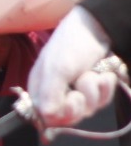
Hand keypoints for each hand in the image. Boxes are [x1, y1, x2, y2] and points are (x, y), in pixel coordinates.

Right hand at [27, 5, 112, 126]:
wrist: (98, 28)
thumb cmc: (71, 45)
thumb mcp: (58, 68)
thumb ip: (50, 94)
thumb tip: (44, 117)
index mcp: (40, 88)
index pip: (45, 117)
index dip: (59, 116)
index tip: (68, 104)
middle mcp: (56, 92)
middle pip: (69, 117)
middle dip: (80, 103)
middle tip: (80, 87)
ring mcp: (76, 91)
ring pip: (87, 109)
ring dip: (95, 92)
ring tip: (93, 73)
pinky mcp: (94, 89)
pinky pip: (101, 101)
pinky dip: (105, 88)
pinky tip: (103, 74)